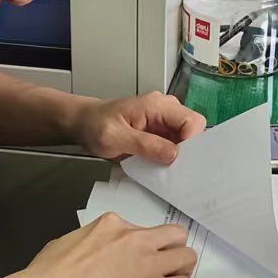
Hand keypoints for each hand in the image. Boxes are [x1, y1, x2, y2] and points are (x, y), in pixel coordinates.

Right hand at [14, 214, 196, 277]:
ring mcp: (148, 264)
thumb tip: (93, 255)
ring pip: (187, 259)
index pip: (145, 231)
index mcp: (112, 225)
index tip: (137, 264)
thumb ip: (90, 244)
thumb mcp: (68, 243)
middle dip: (171, 253)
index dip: (144, 249)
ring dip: (178, 273)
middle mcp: (135, 239)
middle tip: (160, 273)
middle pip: (176, 236)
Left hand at [72, 92, 205, 164]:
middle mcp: (166, 111)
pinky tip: (162, 170)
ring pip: (186, 142)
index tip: (181, 161)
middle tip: (176, 172)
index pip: (192, 121)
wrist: (84, 123)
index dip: (193, 142)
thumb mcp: (115, 137)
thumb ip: (144, 145)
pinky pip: (175, 148)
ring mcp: (164, 123)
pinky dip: (171, 160)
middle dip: (189, 153)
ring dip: (180, 158)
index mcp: (157, 105)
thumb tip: (173, 155)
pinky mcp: (160, 135)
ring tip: (167, 173)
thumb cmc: (95, 125)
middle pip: (193, 132)